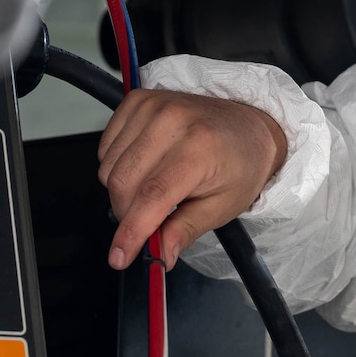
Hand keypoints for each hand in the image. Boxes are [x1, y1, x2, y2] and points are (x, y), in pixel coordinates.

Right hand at [97, 89, 288, 267]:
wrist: (250, 126)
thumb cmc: (241, 163)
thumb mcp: (223, 206)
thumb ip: (185, 231)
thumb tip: (160, 254)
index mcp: (200, 147)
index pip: (151, 196)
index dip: (131, 231)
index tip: (120, 256)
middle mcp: (173, 120)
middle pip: (122, 182)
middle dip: (127, 214)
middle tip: (147, 224)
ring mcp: (153, 106)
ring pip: (109, 167)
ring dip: (121, 190)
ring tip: (153, 189)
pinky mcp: (138, 100)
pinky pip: (106, 147)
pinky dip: (117, 166)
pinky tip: (143, 167)